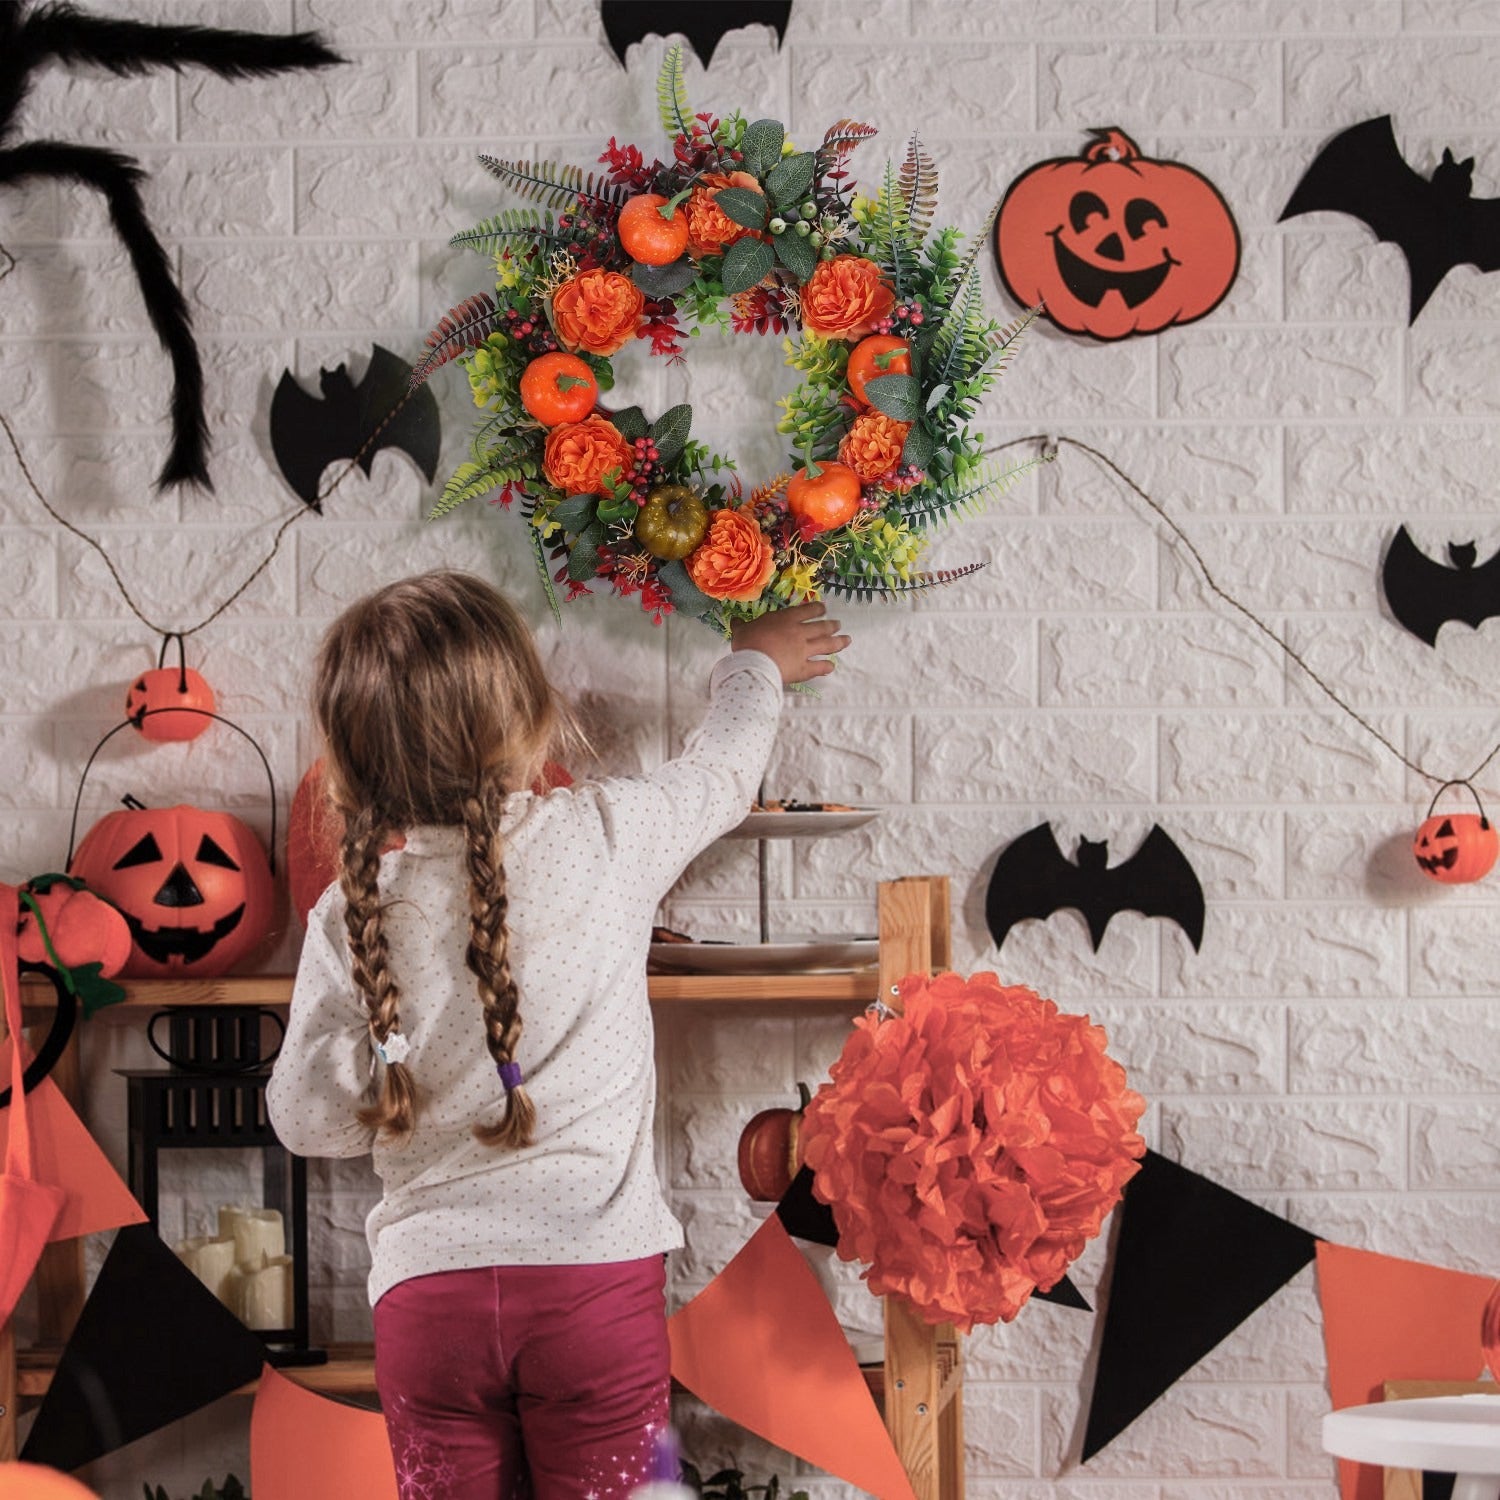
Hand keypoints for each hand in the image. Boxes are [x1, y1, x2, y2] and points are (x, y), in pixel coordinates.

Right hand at [731, 601, 849, 684]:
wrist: (754, 663)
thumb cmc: (748, 643)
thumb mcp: (742, 631)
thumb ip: (741, 625)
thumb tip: (734, 620)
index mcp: (786, 620)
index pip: (807, 611)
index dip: (817, 609)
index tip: (824, 608)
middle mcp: (800, 632)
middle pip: (821, 627)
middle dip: (832, 625)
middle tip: (839, 624)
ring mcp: (804, 651)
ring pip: (826, 644)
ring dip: (838, 642)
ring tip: (846, 640)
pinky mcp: (804, 668)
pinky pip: (819, 667)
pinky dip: (827, 667)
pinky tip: (831, 667)